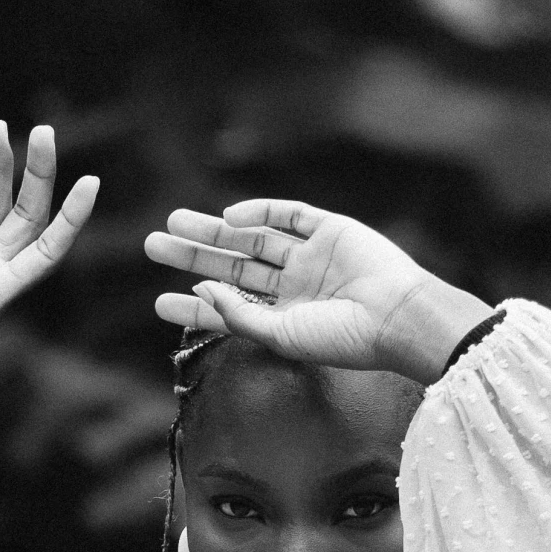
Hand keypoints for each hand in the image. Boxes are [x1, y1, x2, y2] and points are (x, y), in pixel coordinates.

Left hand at [143, 199, 491, 383]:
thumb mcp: (281, 336)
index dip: (194, 307)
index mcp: (285, 319)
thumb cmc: (343, 338)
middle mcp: (295, 286)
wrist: (397, 317)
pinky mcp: (330, 229)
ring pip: (253, 238)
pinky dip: (259, 212)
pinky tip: (230, 219)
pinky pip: (287, 214)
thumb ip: (238, 315)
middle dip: (194, 256)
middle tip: (153, 245)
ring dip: (214, 231)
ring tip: (174, 223)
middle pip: (233, 267)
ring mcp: (312, 256)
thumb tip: (201, 291)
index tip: (158, 302)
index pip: (229, 309)